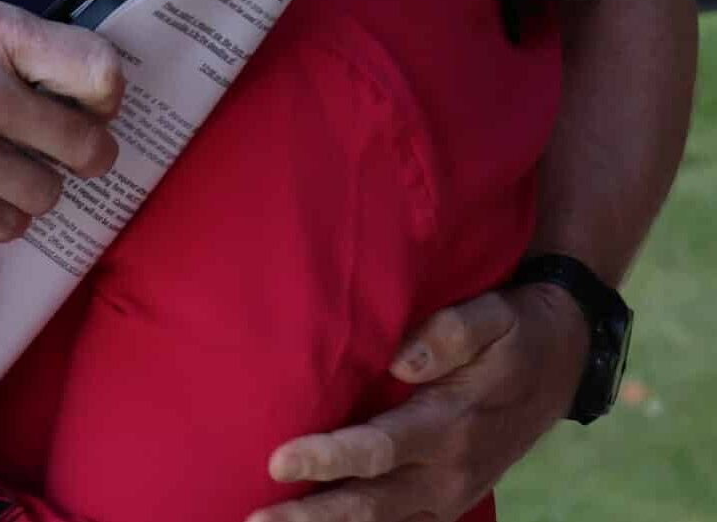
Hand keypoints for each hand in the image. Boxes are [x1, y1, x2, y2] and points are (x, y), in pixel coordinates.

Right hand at [0, 0, 124, 241]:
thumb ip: (11, 51)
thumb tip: (76, 91)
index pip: (100, 72)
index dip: (106, 97)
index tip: (93, 106)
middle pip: (86, 147)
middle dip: (81, 154)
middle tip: (60, 153)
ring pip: (46, 194)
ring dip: (30, 187)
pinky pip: (3, 226)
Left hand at [248, 284, 586, 521]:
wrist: (564, 362)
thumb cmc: (514, 331)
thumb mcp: (493, 316)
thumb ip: (449, 333)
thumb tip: (401, 360)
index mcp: (451, 424)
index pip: (377, 450)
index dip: (326, 458)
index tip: (276, 460)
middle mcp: (448, 472)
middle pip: (370, 505)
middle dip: (310, 518)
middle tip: (253, 519)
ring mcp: (450, 493)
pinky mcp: (447, 499)